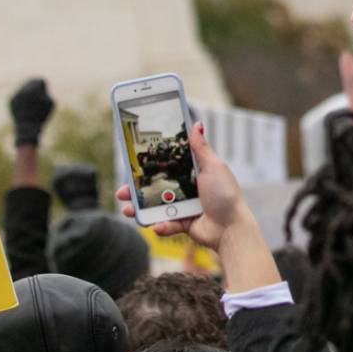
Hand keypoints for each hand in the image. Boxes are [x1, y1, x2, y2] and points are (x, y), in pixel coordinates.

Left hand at [9, 76, 55, 147]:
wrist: (27, 127)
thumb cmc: (41, 115)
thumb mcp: (50, 102)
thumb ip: (45, 92)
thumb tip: (39, 88)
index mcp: (33, 89)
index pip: (40, 80)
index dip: (44, 87)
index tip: (43, 95)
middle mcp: (22, 90)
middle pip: (30, 81)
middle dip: (35, 88)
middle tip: (37, 97)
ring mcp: (15, 95)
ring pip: (24, 88)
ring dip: (28, 93)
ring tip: (31, 104)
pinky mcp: (11, 101)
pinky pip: (18, 95)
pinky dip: (22, 99)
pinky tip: (25, 107)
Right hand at [116, 123, 278, 291]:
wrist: (230, 227)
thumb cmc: (225, 194)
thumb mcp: (213, 167)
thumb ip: (202, 149)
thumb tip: (196, 124)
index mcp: (192, 173)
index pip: (167, 166)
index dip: (150, 165)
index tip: (132, 163)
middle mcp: (185, 189)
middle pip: (155, 188)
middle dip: (136, 191)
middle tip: (122, 191)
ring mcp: (182, 207)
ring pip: (154, 207)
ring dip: (139, 209)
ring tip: (128, 209)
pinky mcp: (181, 224)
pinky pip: (165, 224)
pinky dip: (161, 226)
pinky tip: (158, 226)